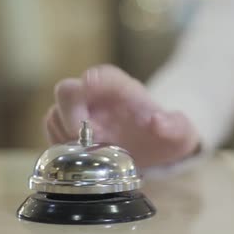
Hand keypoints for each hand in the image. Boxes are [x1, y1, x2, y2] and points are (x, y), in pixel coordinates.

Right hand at [44, 64, 199, 167]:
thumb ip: (175, 125)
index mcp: (123, 89)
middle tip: (85, 137)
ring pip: (55, 114)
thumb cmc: (166, 133)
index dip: (94, 79)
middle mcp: (97, 96)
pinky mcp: (70, 131)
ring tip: (88, 152)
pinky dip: (60, 147)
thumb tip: (157, 121)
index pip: (104, 76)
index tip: (90, 83)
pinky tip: (81, 158)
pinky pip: (52, 134)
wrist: (155, 146)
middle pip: (68, 90)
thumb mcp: (180, 132)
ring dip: (64, 134)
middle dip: (70, 112)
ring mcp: (81, 112)